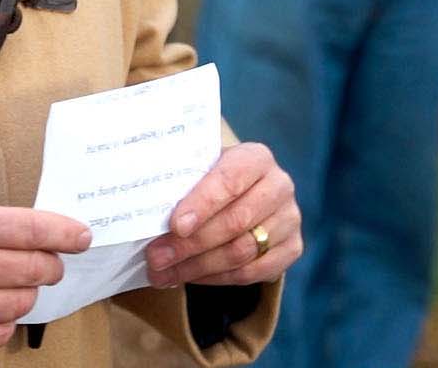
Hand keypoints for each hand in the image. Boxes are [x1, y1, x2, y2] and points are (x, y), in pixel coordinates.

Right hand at [0, 201, 90, 361]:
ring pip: (21, 303)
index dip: (63, 232)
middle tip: (47, 265)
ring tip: (4, 287)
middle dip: (50, 266)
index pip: (28, 227)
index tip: (82, 236)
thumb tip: (35, 235)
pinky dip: (2, 323)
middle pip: (34, 268)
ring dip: (23, 294)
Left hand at [144, 141, 299, 287]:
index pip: (229, 180)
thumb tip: (145, 211)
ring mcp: (290, 218)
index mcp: (255, 158)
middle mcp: (279, 185)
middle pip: (234, 222)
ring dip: (198, 267)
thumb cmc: (211, 179)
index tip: (174, 226)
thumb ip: (181, 183)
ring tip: (164, 273)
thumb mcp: (200, 169)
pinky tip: (191, 278)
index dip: (202, 204)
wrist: (245, 193)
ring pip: (242, 252)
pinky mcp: (293, 248)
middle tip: (156, 258)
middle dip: (190, 244)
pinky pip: (252, 272)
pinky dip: (217, 279)